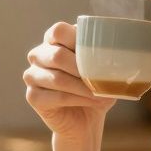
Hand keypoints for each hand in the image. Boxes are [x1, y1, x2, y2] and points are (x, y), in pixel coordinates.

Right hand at [23, 22, 115, 139]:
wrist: (86, 119)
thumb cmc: (94, 88)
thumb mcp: (102, 68)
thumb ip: (103, 56)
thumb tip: (118, 52)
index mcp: (54, 40)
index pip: (59, 31)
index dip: (77, 40)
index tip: (97, 54)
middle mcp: (39, 55)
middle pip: (57, 55)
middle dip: (82, 68)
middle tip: (101, 78)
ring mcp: (32, 75)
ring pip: (57, 79)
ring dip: (83, 88)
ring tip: (102, 94)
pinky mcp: (32, 96)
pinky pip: (57, 96)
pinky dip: (78, 99)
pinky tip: (93, 102)